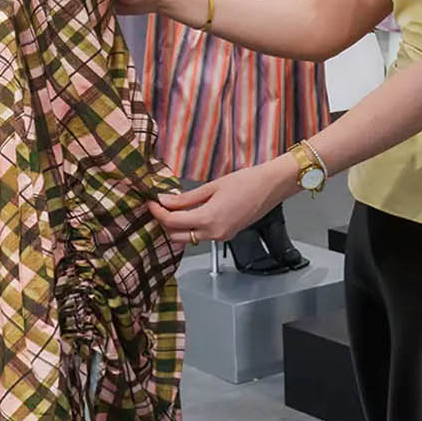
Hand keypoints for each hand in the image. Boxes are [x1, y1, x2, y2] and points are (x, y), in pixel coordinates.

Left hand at [150, 159, 296, 247]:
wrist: (271, 186)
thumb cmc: (246, 181)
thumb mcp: (212, 187)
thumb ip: (186, 198)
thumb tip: (164, 201)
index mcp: (208, 219)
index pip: (172, 222)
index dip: (158, 213)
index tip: (150, 202)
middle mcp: (214, 234)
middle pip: (177, 236)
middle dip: (164, 223)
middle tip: (158, 206)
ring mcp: (221, 237)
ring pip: (189, 238)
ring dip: (177, 227)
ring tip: (172, 208)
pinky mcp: (227, 236)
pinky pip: (203, 236)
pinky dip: (192, 227)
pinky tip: (190, 213)